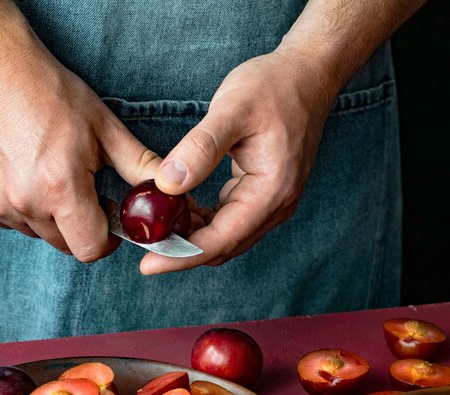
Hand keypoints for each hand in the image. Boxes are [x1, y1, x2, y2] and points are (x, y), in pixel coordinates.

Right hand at [0, 42, 159, 261]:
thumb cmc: (53, 96)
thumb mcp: (106, 129)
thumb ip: (141, 166)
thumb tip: (172, 189)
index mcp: (61, 188)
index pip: (90, 249)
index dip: (108, 240)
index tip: (112, 219)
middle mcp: (25, 203)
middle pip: (67, 245)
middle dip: (83, 228)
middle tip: (86, 192)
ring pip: (40, 235)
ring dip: (54, 219)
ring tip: (55, 177)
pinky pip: (15, 223)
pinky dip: (28, 210)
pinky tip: (29, 176)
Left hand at [140, 49, 338, 273]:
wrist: (307, 75)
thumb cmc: (273, 87)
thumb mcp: (232, 109)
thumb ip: (200, 149)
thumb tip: (166, 184)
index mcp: (272, 191)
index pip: (221, 240)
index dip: (181, 255)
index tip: (147, 264)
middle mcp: (277, 205)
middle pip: (224, 246)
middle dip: (182, 250)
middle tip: (143, 242)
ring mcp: (274, 202)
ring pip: (227, 237)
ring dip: (193, 236)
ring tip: (156, 225)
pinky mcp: (265, 193)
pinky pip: (231, 220)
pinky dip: (205, 221)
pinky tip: (182, 207)